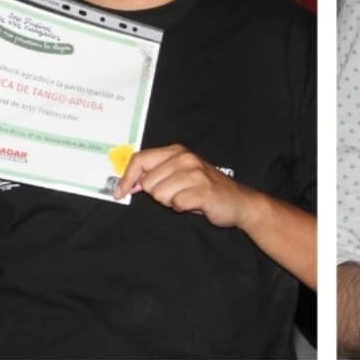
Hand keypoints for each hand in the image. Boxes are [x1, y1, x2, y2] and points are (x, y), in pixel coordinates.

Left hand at [113, 144, 257, 228]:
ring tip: (187, 198)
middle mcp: (185, 158)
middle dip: (158, 195)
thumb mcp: (180, 175)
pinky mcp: (203, 190)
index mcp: (176, 151)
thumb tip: (130, 184)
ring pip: (160, 195)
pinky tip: (195, 205)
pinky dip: (182, 208)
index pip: (140, 160)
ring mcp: (195, 173)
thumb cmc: (205, 190)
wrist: (239, 202)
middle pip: (148, 182)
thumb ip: (156, 175)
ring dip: (171, 202)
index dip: (126, 178)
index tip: (119, 192)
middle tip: (177, 195)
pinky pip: (176, 203)